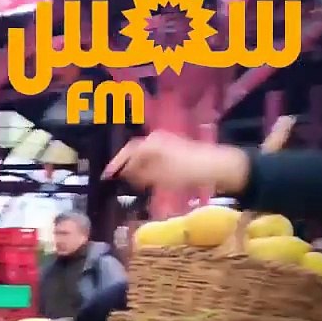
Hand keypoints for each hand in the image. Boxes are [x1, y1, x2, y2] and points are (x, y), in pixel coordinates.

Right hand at [103, 131, 251, 194]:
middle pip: (134, 151)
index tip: (106, 176)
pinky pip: (154, 157)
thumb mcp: (158, 176)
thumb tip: (124, 174)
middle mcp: (156, 139)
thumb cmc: (184, 171)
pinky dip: (148, 166)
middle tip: (118, 179)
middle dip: (126, 165)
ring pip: (145, 154)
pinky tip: (149, 177)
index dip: (115, 164)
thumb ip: (138, 174)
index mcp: (149, 143)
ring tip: (132, 181)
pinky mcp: (175, 149)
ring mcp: (167, 143)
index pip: (126, 152)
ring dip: (137, 167)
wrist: (215, 166)